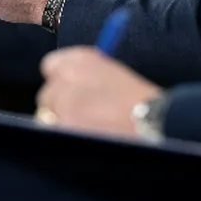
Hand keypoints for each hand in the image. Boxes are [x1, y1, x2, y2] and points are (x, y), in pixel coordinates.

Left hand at [36, 47, 161, 137]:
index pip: (52, 65)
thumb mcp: (114, 76)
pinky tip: (87, 141)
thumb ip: (88, 76)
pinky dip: (66, 138)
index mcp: (82, 60)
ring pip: (48, 117)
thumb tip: (70, 87)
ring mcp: (62, 104)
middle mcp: (68, 77)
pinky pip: (55, 134)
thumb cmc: (141, 102)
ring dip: (61, 124)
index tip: (64, 91)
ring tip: (88, 131)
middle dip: (57, 106)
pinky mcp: (62, 127)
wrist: (152, 123)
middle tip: (76, 117)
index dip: (59, 81)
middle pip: (47, 94)